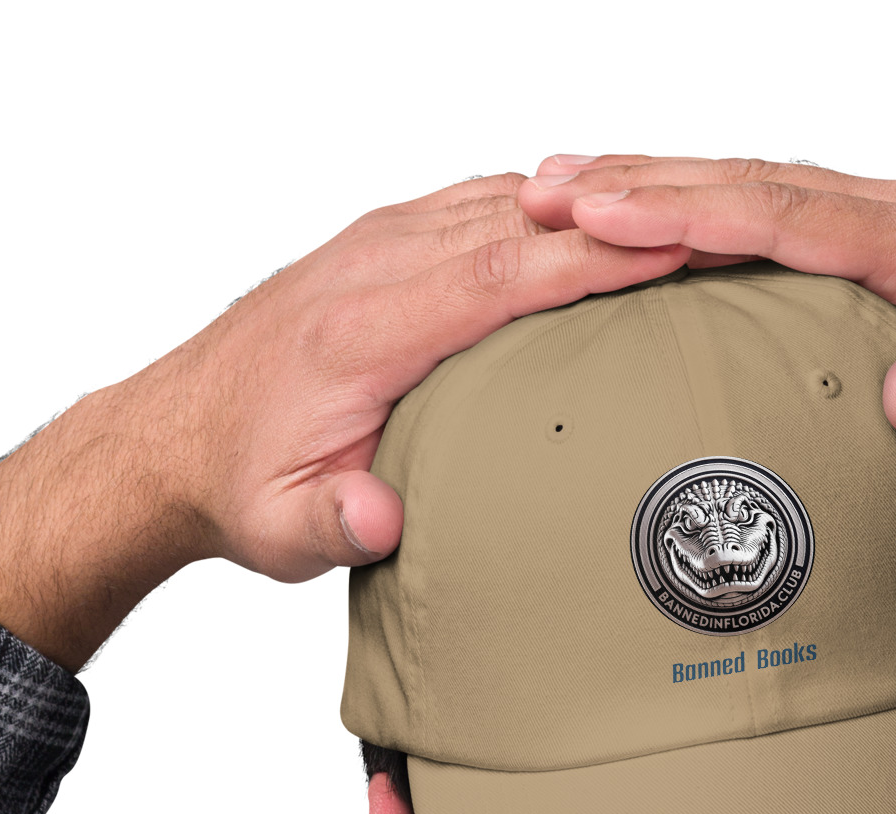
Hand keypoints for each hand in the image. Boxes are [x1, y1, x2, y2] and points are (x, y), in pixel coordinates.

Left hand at [0, 176, 688, 666]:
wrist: (171, 437)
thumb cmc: (240, 483)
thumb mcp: (280, 527)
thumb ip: (333, 522)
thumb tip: (381, 519)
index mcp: (361, 330)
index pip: (496, 275)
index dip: (589, 258)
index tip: (674, 245)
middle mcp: (372, 268)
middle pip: (518, 222)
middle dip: (623, 217)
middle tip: (724, 218)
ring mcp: (379, 246)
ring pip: (504, 203)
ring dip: (594, 206)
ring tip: (692, 213)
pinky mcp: (387, 247)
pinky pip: (483, 210)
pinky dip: (551, 212)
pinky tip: (607, 227)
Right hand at [519, 157, 895, 522]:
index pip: (784, 212)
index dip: (682, 209)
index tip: (593, 206)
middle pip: (753, 182)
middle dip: (642, 182)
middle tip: (540, 184)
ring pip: (761, 192)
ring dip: (666, 190)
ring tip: (569, 192)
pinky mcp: (893, 254)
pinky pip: (784, 222)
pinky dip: (714, 217)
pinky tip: (665, 232)